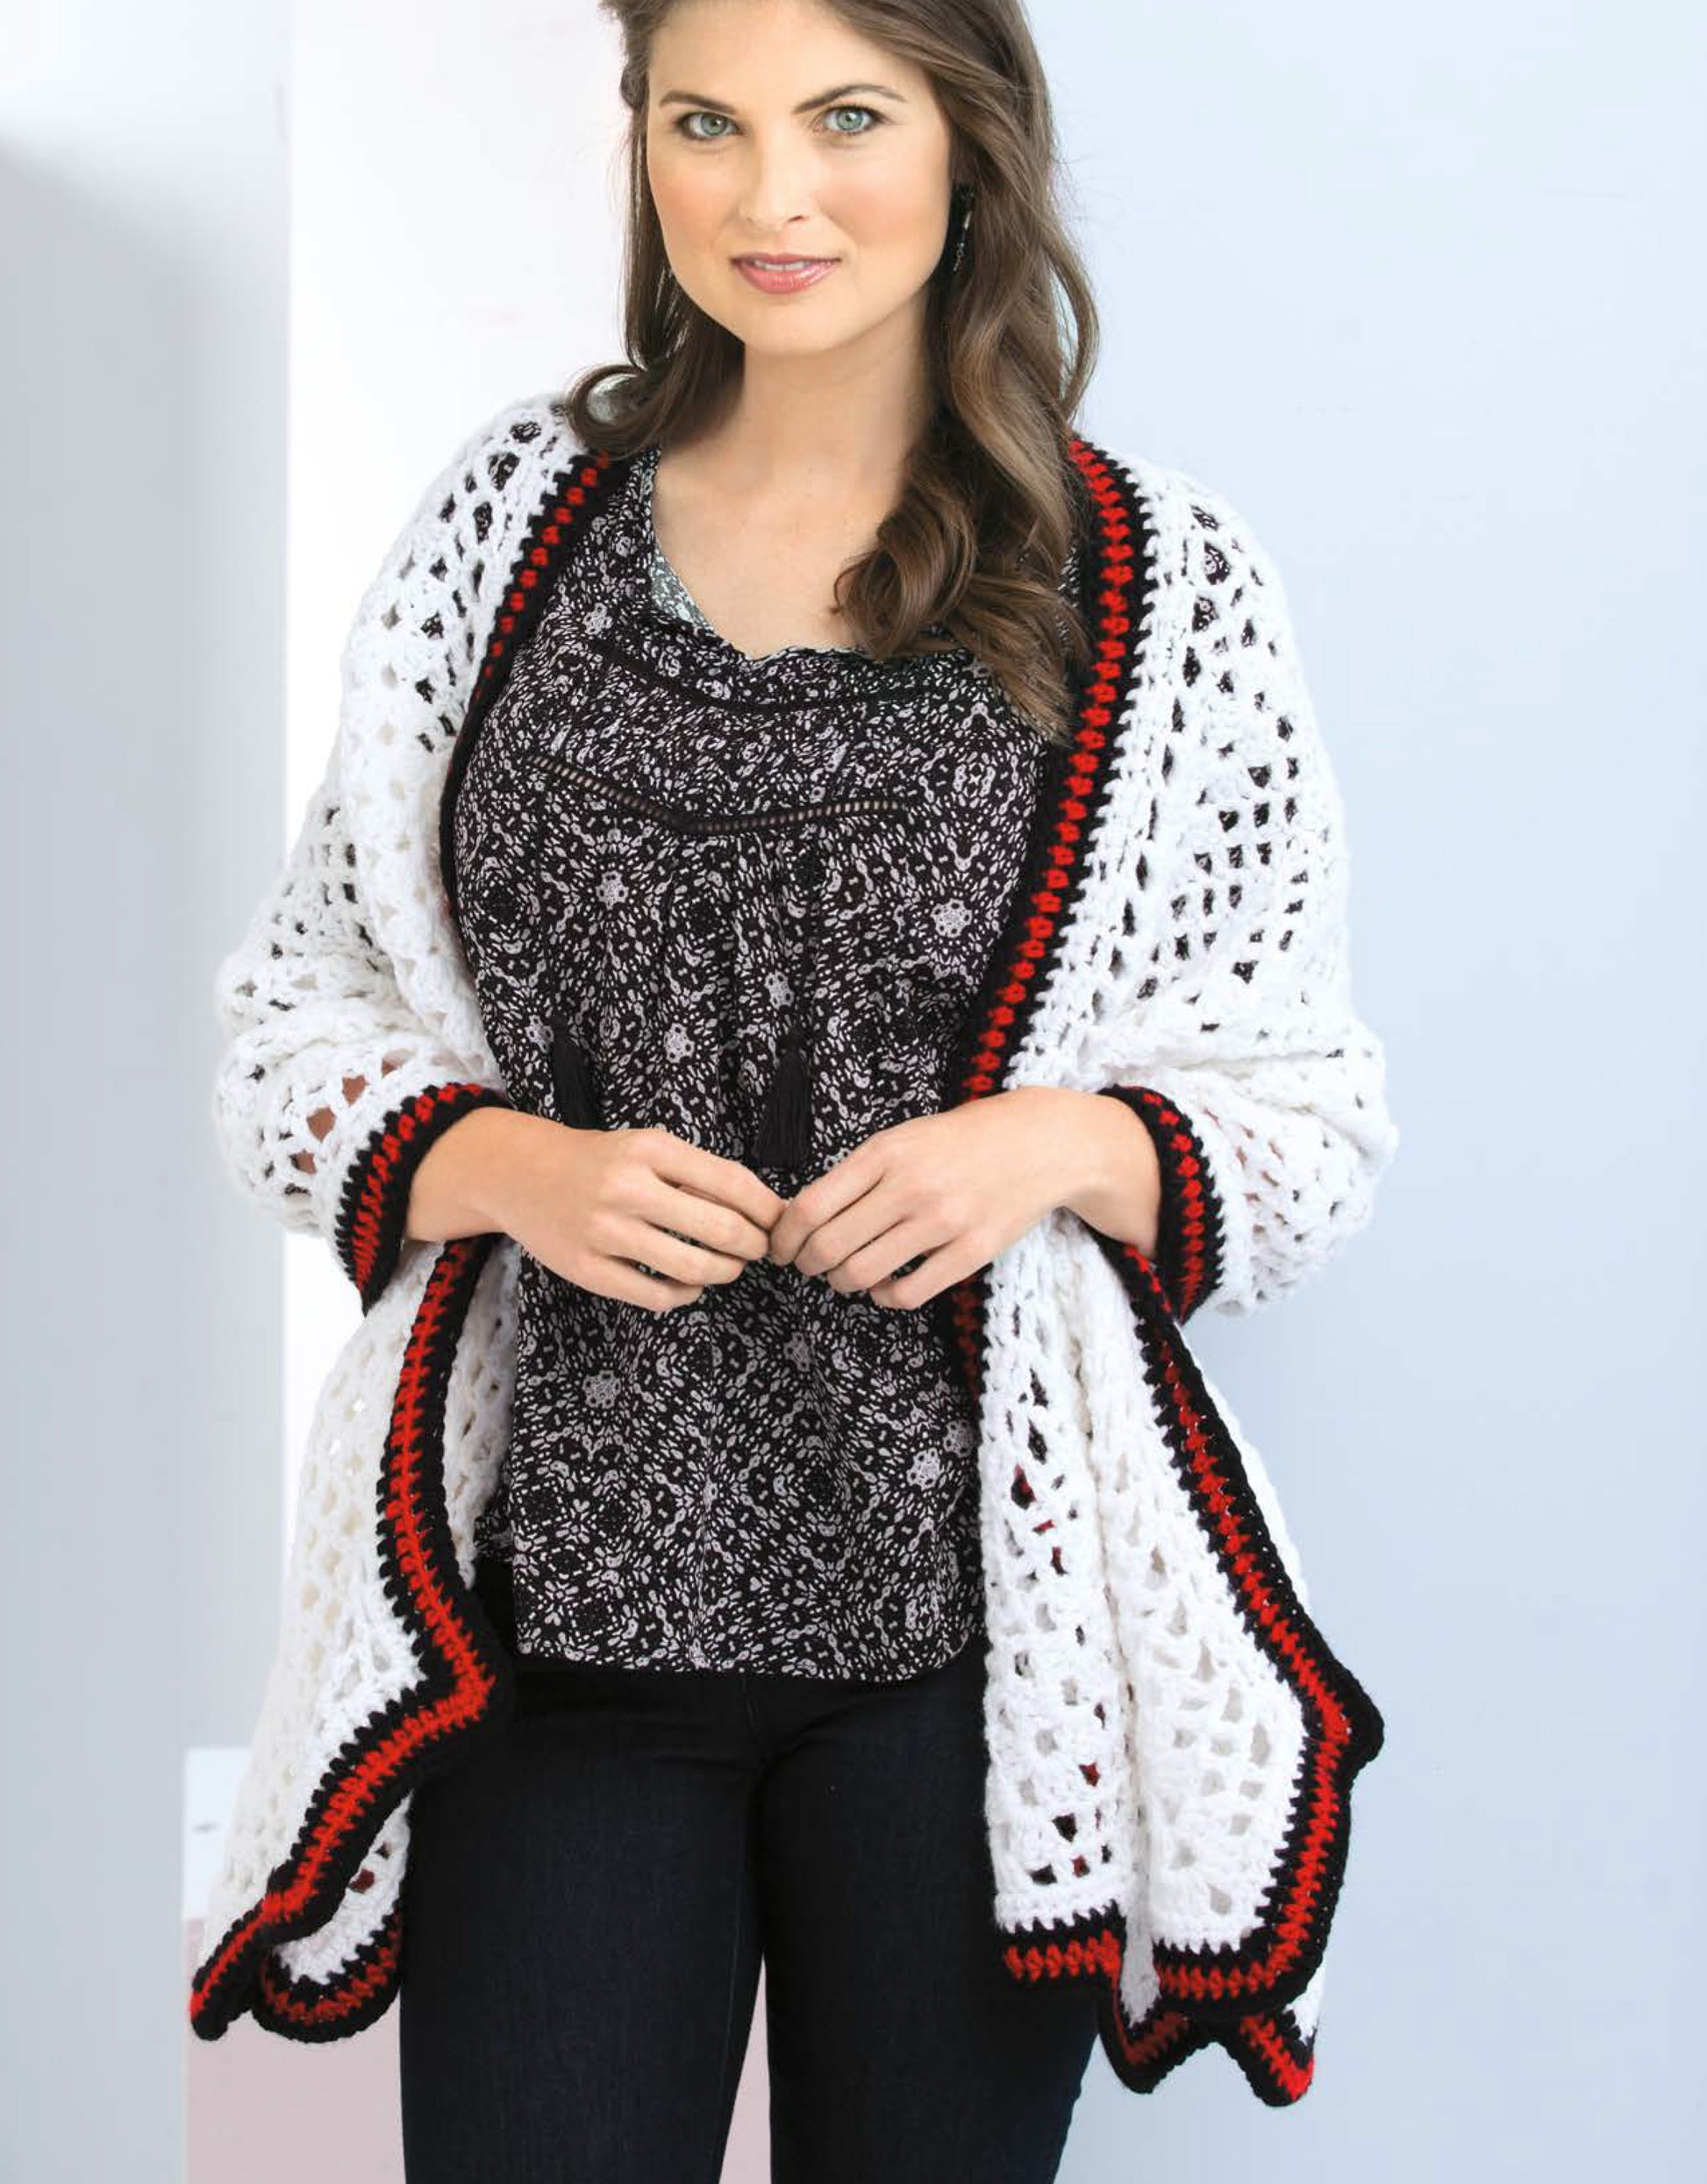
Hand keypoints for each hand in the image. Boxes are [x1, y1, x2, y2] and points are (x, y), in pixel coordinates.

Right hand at [465, 1115, 786, 1314]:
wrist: (520, 1173)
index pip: (732, 1183)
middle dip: (754, 1245)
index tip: (780, 1221)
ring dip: (725, 1272)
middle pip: (721, 1229)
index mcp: (650, 1149)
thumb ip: (697, 1171)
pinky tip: (691, 1285)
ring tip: (730, 1267)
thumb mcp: (646, 1146)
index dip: (767, 1209)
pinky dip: (686, 1294)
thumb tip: (763, 1207)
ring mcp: (605, 1232)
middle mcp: (628, 1188)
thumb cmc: (599, 1161)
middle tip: (760, 1249)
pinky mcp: (587, 1270)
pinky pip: (656, 1295)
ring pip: (693, 1267)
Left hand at [765, 1087, 1115, 1310]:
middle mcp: (910, 1187)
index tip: (781, 1249)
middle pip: (828, 1246)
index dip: (784, 1238)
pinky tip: (883, 1287)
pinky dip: (883, 1297)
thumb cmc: (960, 1141)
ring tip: (845, 1276)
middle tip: (809, 1266)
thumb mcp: (902, 1138)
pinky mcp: (971, 1252)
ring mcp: (943, 1222)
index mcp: (884, 1153)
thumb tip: (802, 1216)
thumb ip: (857, 1173)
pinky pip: (907, 1294)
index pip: (809, 1207)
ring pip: (862, 1275)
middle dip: (807, 1265)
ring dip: (842, 1283)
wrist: (1038, 1143)